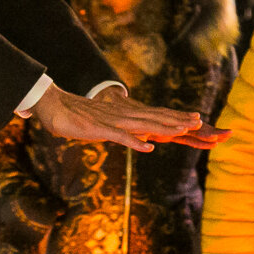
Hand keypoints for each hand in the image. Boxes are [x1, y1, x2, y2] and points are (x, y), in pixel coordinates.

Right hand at [31, 84, 224, 152]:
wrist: (53, 106)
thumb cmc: (74, 117)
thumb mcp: (101, 125)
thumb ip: (115, 130)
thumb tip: (127, 135)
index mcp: (123, 114)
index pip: (153, 115)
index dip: (174, 117)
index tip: (193, 118)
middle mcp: (122, 115)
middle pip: (154, 118)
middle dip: (177, 120)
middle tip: (199, 120)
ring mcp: (112, 122)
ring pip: (143, 125)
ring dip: (164, 127)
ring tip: (183, 129)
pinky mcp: (100, 129)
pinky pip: (120, 137)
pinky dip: (135, 142)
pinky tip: (148, 147)